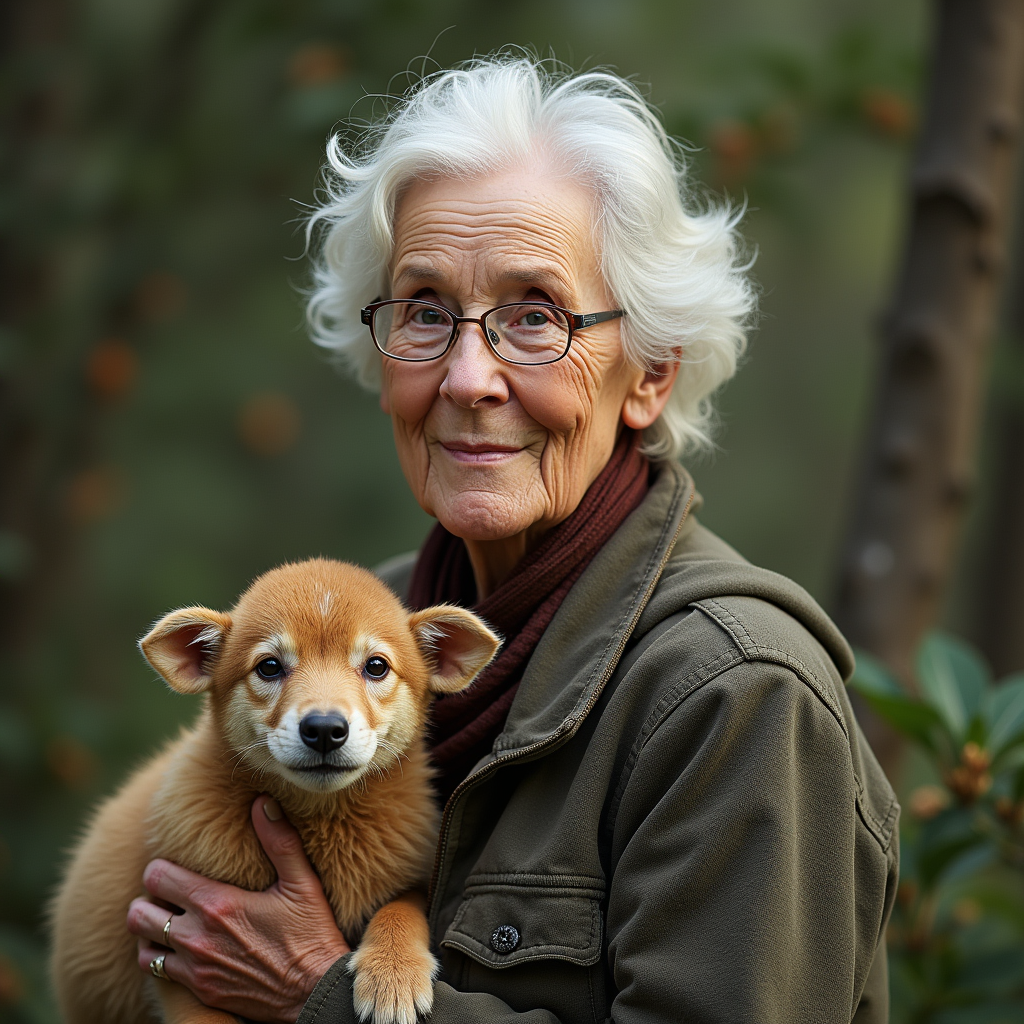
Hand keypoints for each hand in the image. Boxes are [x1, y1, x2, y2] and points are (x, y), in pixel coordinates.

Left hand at [127, 795, 349, 1022]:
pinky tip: (180, 948)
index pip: (157, 877)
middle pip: (138, 913)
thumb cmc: (311, 933)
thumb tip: (262, 801)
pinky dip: (160, 958)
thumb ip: (279, 840)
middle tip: (169, 894)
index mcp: (218, 903)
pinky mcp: (199, 991)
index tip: (174, 865)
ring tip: (171, 921)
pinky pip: (157, 973)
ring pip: (143, 947)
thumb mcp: (302, 882)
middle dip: (149, 899)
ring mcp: (195, 968)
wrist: (314, 992)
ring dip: (151, 931)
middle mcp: (198, 936)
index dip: (160, 867)